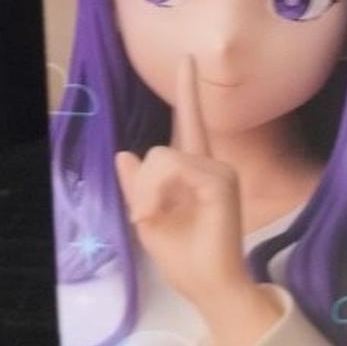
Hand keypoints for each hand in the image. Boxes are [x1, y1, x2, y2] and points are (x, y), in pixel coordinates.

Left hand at [114, 57, 282, 345]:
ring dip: (146, 192)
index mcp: (198, 171)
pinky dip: (155, 193)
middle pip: (159, 151)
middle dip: (141, 187)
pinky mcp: (220, 181)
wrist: (211, 286)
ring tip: (151, 219)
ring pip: (162, 158)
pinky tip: (157, 216)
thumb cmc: (186, 260)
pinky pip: (173, 167)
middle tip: (144, 218)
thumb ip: (139, 188)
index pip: (189, 123)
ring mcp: (220, 171)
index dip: (188, 91)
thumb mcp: (149, 220)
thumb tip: (126, 154)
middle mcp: (213, 164)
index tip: (187, 59)